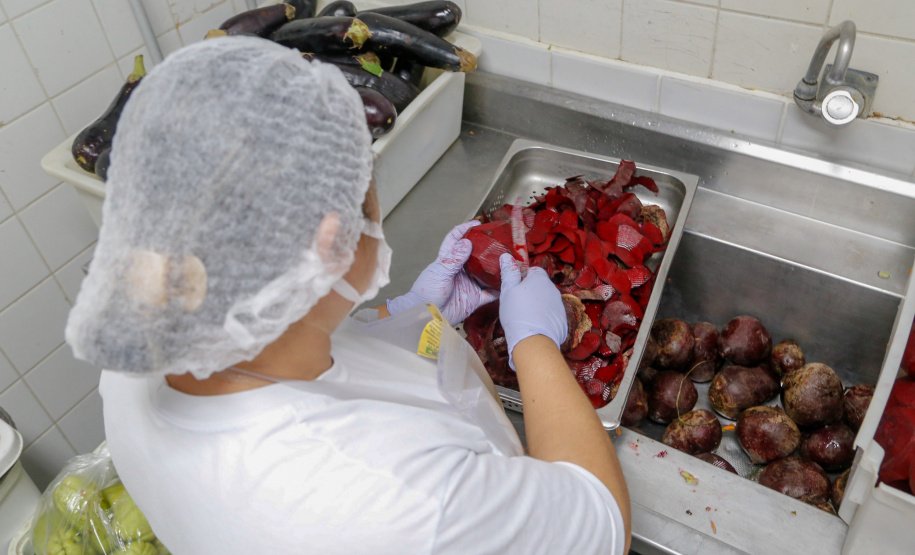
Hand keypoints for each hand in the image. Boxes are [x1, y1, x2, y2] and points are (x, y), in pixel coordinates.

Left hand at [386, 221, 497, 323]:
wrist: (426, 316)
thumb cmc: (426, 293)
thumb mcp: (439, 272)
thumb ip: (454, 259)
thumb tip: (467, 242)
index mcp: (448, 260)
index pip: (455, 240)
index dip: (464, 230)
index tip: (476, 224)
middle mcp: (461, 271)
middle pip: (476, 255)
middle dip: (487, 248)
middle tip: (500, 241)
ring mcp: (469, 284)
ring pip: (486, 273)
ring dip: (496, 268)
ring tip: (509, 260)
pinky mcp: (474, 299)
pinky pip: (490, 293)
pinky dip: (499, 289)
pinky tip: (508, 283)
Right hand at [498, 253, 567, 368]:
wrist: (533, 341)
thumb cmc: (517, 313)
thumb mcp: (507, 291)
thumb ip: (508, 272)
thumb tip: (506, 256)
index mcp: (540, 279)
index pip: (533, 271)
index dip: (523, 278)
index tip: (515, 289)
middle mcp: (553, 289)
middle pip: (541, 286)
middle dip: (531, 292)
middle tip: (517, 304)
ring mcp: (559, 305)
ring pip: (546, 300)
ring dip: (538, 305)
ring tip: (525, 317)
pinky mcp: (562, 320)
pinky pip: (551, 314)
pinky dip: (544, 317)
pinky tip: (534, 325)